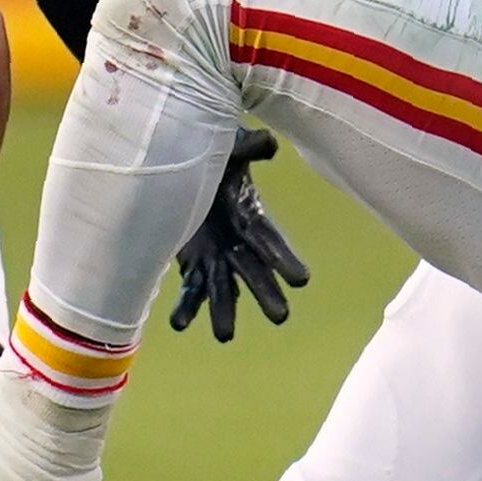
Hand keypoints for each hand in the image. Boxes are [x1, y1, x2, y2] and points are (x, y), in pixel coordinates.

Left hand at [170, 126, 310, 341]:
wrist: (187, 162)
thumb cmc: (216, 151)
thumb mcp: (230, 146)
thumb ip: (248, 148)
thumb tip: (269, 143)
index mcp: (249, 212)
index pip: (269, 238)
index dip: (284, 257)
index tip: (302, 279)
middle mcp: (237, 239)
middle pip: (254, 269)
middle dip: (265, 292)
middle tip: (281, 317)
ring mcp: (216, 253)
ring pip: (223, 287)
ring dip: (224, 311)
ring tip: (224, 337)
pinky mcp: (194, 260)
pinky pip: (192, 286)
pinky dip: (187, 306)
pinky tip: (180, 324)